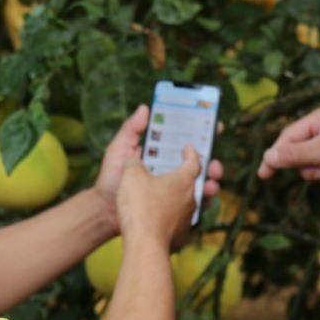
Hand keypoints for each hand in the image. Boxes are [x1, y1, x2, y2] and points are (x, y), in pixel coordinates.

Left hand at [95, 105, 223, 229]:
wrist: (105, 211)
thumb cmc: (110, 179)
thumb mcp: (119, 150)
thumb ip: (131, 129)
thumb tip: (145, 108)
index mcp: (158, 152)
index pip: (182, 139)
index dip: (200, 131)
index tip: (213, 124)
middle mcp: (169, 169)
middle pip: (198, 162)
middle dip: (211, 160)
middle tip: (214, 162)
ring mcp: (172, 189)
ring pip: (199, 182)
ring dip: (211, 180)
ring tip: (212, 182)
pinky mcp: (174, 207)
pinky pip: (194, 204)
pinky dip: (204, 200)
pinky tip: (206, 198)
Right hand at [116, 146, 203, 247]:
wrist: (145, 245)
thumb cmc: (140, 207)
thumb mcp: (131, 176)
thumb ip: (134, 163)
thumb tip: (134, 161)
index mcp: (183, 180)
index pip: (194, 162)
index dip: (191, 153)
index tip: (188, 148)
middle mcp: (191, 199)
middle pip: (195, 183)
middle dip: (189, 175)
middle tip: (183, 170)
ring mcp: (187, 219)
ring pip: (188, 203)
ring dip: (179, 197)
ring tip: (168, 193)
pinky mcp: (181, 235)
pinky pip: (179, 221)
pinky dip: (172, 216)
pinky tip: (161, 216)